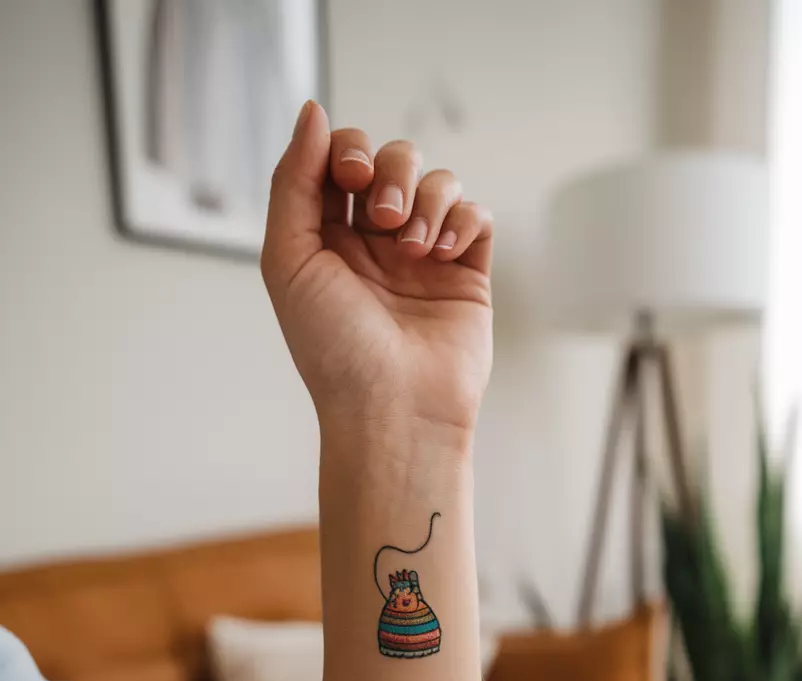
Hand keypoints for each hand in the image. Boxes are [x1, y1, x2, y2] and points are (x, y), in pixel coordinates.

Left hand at [261, 102, 492, 444]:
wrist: (393, 411)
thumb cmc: (334, 350)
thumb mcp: (288, 261)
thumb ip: (293, 182)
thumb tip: (314, 111)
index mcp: (328, 239)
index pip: (341, 159)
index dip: (348, 151)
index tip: (350, 179)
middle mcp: (376, 244)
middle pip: (393, 160)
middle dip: (392, 172)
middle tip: (386, 219)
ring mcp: (424, 259)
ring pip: (438, 182)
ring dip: (428, 200)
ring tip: (416, 249)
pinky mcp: (467, 276)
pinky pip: (475, 216)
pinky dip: (463, 219)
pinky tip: (444, 253)